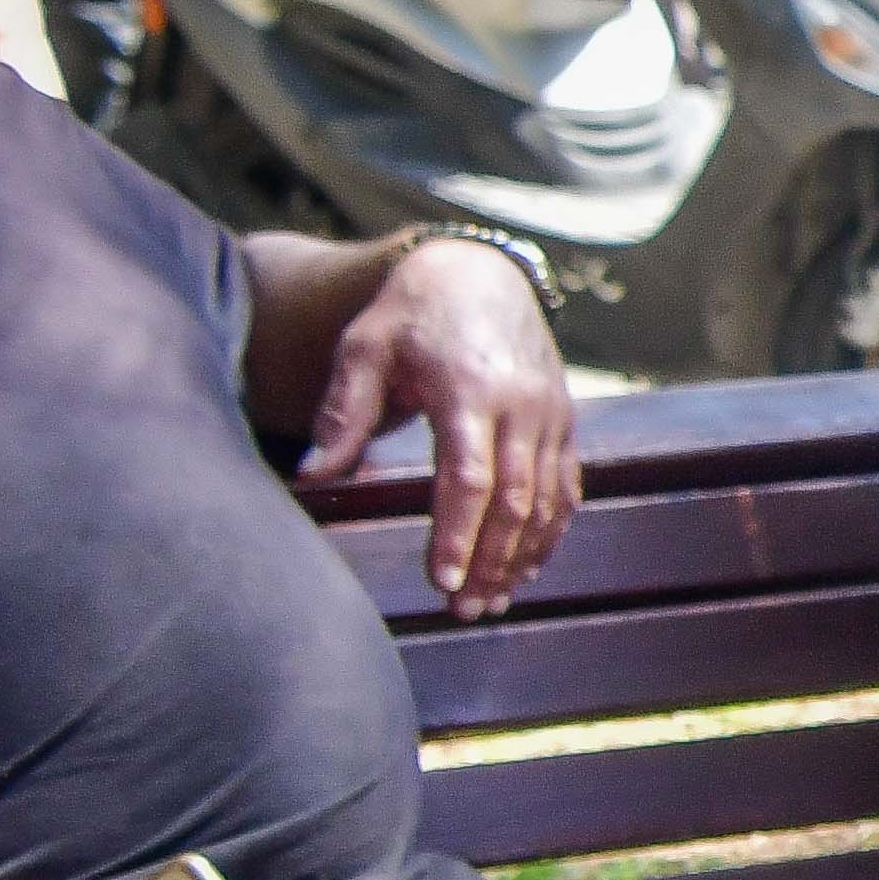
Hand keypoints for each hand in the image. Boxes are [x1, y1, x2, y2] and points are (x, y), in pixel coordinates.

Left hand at [303, 236, 582, 611]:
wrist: (480, 270)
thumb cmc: (410, 313)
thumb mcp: (364, 349)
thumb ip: (342, 414)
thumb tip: (312, 477)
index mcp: (469, 389)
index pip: (470, 477)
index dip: (459, 534)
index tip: (442, 581)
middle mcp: (522, 405)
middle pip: (516, 501)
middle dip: (492, 562)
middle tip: (466, 609)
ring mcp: (551, 414)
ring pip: (548, 501)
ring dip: (522, 556)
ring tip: (493, 601)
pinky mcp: (564, 421)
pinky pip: (566, 487)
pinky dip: (549, 531)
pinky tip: (525, 565)